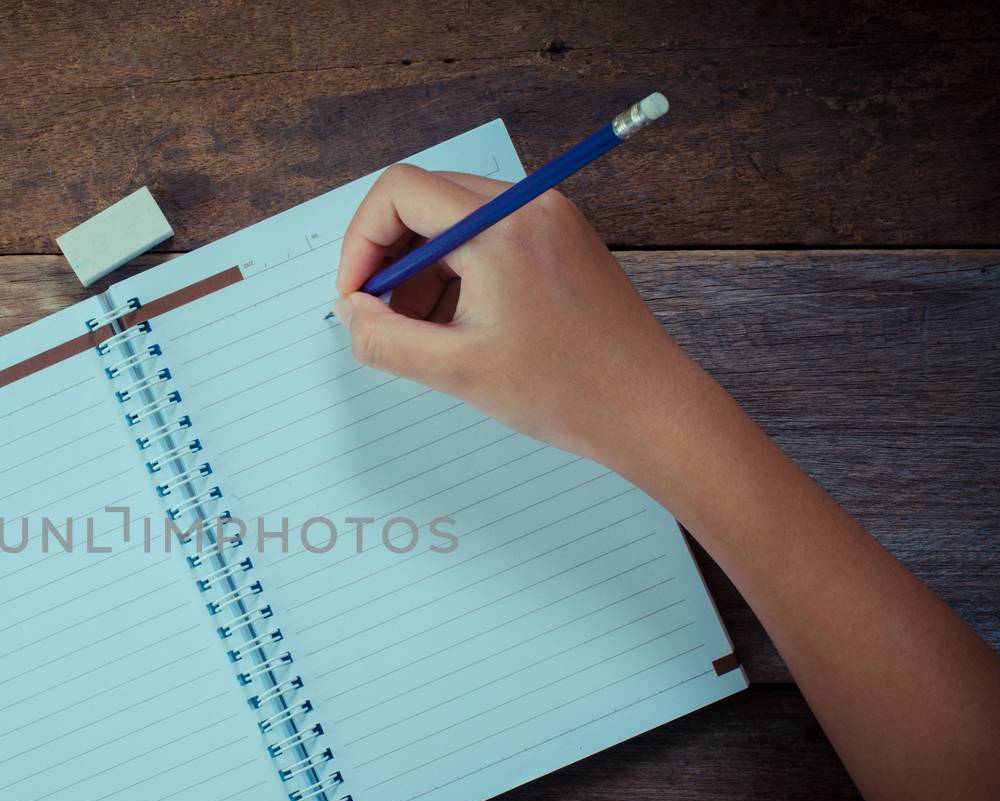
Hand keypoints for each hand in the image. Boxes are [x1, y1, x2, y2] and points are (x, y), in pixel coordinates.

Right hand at [332, 164, 712, 468]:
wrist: (649, 409)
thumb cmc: (566, 390)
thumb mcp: (454, 371)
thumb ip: (383, 339)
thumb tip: (351, 312)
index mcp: (499, 227)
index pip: (399, 192)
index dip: (361, 243)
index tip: (357, 298)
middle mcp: (527, 205)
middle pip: (424, 200)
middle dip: (389, 258)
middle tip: (382, 318)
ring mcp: (550, 218)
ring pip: (454, 221)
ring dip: (422, 270)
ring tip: (426, 334)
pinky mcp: (562, 239)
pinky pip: (489, 237)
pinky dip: (460, 273)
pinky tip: (461, 328)